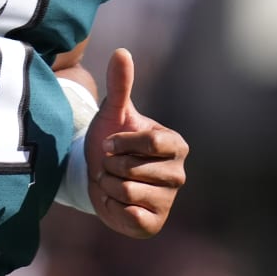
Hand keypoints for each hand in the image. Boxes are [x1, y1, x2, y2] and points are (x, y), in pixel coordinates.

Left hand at [84, 48, 188, 237]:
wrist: (98, 179)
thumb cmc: (110, 142)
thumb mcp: (113, 113)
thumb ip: (119, 84)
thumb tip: (121, 51)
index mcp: (175, 144)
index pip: (150, 142)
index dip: (121, 143)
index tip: (108, 143)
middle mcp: (178, 173)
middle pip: (134, 169)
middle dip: (111, 165)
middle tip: (111, 165)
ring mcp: (168, 200)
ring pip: (127, 191)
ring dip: (108, 185)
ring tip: (112, 181)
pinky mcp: (154, 223)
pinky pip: (127, 214)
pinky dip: (112, 206)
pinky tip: (115, 201)